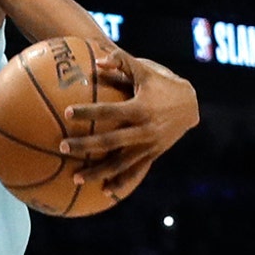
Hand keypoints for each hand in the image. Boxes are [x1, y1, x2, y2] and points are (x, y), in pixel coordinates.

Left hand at [57, 46, 199, 199]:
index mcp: (140, 108)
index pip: (109, 111)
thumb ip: (121, 62)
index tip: (68, 113)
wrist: (191, 104)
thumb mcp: (144, 69)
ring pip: (120, 163)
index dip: (89, 112)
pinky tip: (104, 192)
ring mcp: (149, 145)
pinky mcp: (153, 155)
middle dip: (86, 146)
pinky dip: (120, 182)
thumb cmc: (162, 83)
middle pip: (109, 141)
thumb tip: (97, 61)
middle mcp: (144, 130)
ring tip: (75, 178)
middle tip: (63, 147)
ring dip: (98, 172)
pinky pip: (135, 171)